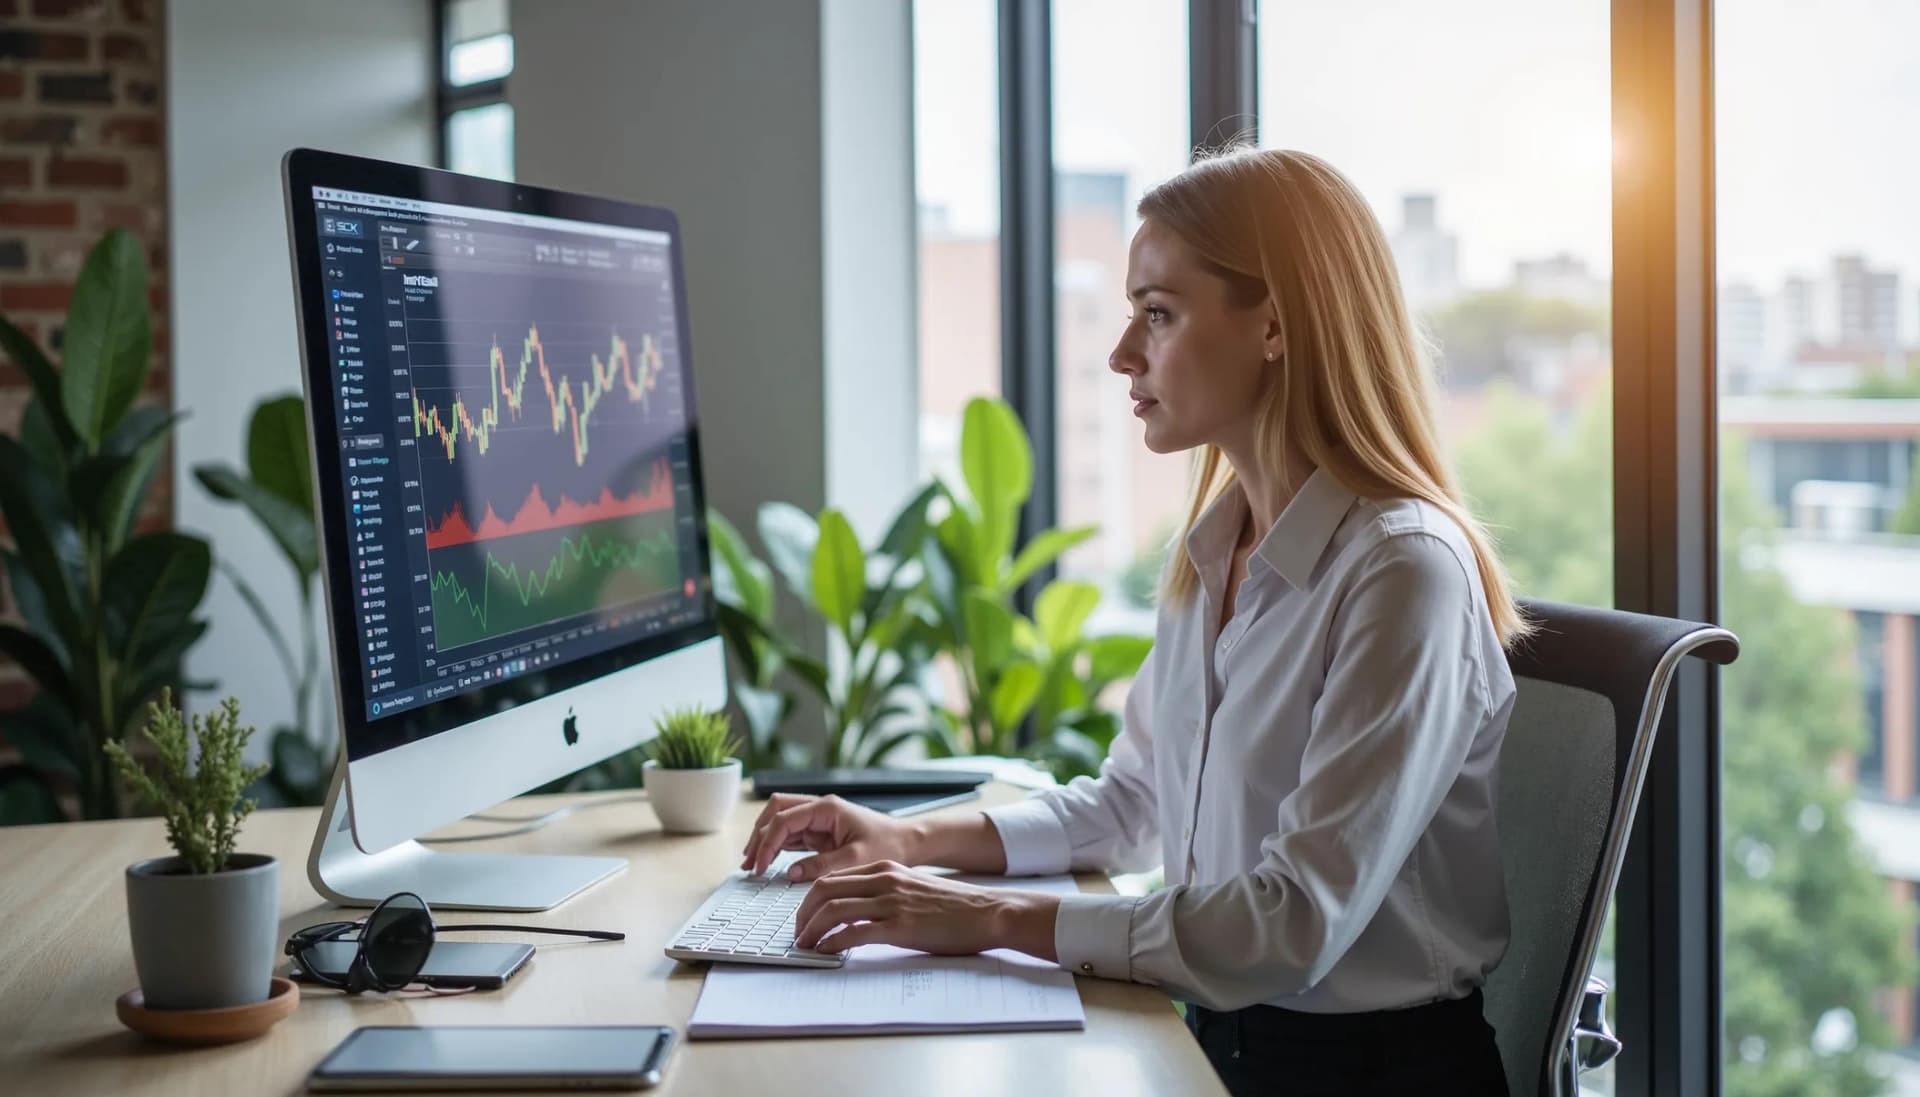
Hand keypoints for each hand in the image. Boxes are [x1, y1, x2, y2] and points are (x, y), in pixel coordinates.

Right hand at [739, 793, 913, 879]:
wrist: (908, 842)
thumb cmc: (888, 845)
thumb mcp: (856, 859)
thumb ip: (822, 866)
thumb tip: (790, 872)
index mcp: (827, 808)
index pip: (785, 819)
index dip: (767, 842)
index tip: (759, 865)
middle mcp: (819, 809)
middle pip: (776, 811)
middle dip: (759, 835)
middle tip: (749, 863)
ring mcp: (818, 819)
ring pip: (780, 821)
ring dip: (764, 840)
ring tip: (751, 864)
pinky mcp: (820, 832)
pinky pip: (791, 835)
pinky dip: (777, 847)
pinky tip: (768, 863)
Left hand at [791, 860, 1058, 960]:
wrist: (987, 912)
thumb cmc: (954, 906)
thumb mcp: (913, 888)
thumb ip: (885, 892)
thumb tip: (856, 911)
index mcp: (885, 869)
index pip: (833, 877)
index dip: (810, 899)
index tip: (803, 917)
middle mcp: (884, 880)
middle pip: (824, 890)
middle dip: (802, 913)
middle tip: (797, 933)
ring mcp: (891, 902)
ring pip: (833, 910)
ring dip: (811, 930)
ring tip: (805, 946)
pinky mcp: (900, 927)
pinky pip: (853, 933)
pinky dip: (832, 943)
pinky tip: (825, 952)